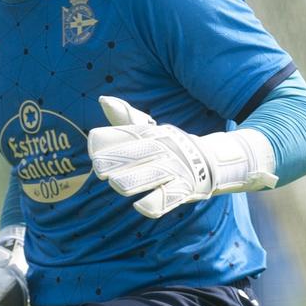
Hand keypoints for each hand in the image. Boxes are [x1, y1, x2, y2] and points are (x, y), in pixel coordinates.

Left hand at [88, 95, 276, 217]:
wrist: (212, 161)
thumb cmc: (169, 147)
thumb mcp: (149, 130)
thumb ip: (125, 119)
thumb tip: (103, 100)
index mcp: (151, 134)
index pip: (126, 133)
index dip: (106, 141)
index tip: (94, 149)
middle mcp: (163, 149)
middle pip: (136, 152)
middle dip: (115, 160)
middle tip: (101, 169)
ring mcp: (174, 170)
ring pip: (150, 176)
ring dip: (131, 181)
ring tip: (117, 184)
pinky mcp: (184, 190)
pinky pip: (167, 199)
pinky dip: (153, 203)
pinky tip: (140, 205)